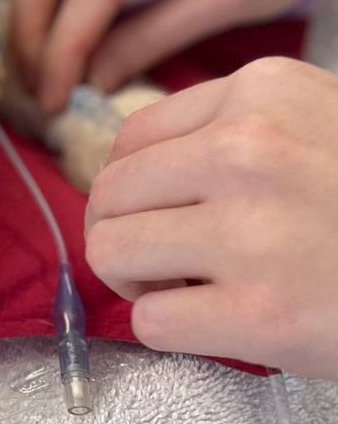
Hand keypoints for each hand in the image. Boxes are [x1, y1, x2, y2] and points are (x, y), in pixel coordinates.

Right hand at [9, 0, 337, 112]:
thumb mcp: (228, 3)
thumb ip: (153, 40)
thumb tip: (88, 83)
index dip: (61, 51)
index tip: (55, 102)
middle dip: (27, 34)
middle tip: (42, 91)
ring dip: (26, 21)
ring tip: (44, 74)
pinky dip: (39, 6)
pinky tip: (55, 45)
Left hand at [84, 57, 337, 377]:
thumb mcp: (321, 124)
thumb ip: (235, 129)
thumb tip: (132, 168)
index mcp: (263, 92)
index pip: (130, 138)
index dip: (135, 186)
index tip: (165, 212)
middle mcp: (248, 149)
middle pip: (107, 195)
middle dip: (124, 233)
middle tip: (167, 260)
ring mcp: (253, 231)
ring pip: (109, 253)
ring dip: (138, 282)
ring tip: (189, 288)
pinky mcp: (260, 313)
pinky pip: (149, 322)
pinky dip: (173, 331)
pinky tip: (221, 323)